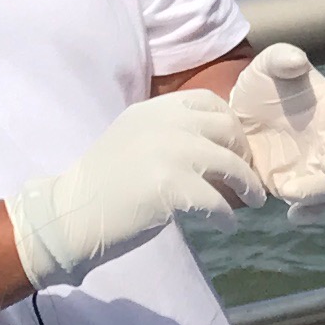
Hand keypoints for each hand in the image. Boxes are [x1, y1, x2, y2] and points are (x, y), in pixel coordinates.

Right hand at [7, 91, 261, 289]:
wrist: (71, 213)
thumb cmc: (103, 183)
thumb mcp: (135, 138)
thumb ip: (170, 132)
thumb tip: (217, 144)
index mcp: (154, 109)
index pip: (208, 100)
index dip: (230, 122)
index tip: (235, 144)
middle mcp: (165, 123)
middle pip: (228, 129)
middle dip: (244, 153)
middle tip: (247, 174)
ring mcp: (170, 152)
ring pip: (231, 164)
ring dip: (248, 185)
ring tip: (253, 201)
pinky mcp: (172, 186)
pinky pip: (218, 201)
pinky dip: (227, 216)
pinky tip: (225, 225)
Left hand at [224, 44, 324, 213]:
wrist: (239, 119)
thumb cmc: (265, 86)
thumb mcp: (267, 66)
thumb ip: (282, 58)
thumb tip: (296, 61)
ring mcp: (322, 167)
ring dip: (319, 192)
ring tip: (291, 191)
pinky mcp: (302, 187)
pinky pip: (314, 206)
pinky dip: (309, 213)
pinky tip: (293, 215)